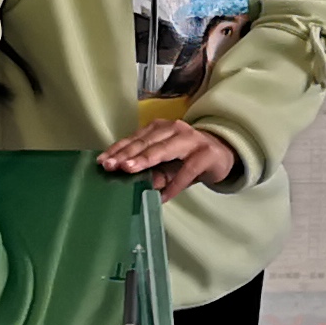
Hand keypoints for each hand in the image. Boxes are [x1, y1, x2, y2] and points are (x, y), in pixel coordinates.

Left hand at [101, 119, 239, 198]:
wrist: (222, 153)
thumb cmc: (189, 157)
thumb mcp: (167, 164)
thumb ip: (151, 170)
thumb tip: (132, 182)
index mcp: (160, 129)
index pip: (134, 139)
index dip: (118, 149)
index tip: (103, 161)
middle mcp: (173, 129)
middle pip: (146, 142)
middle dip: (127, 154)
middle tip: (112, 166)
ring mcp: (190, 140)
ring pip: (164, 149)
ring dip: (145, 160)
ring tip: (130, 170)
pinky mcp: (205, 154)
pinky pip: (187, 170)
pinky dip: (175, 184)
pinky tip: (164, 195)